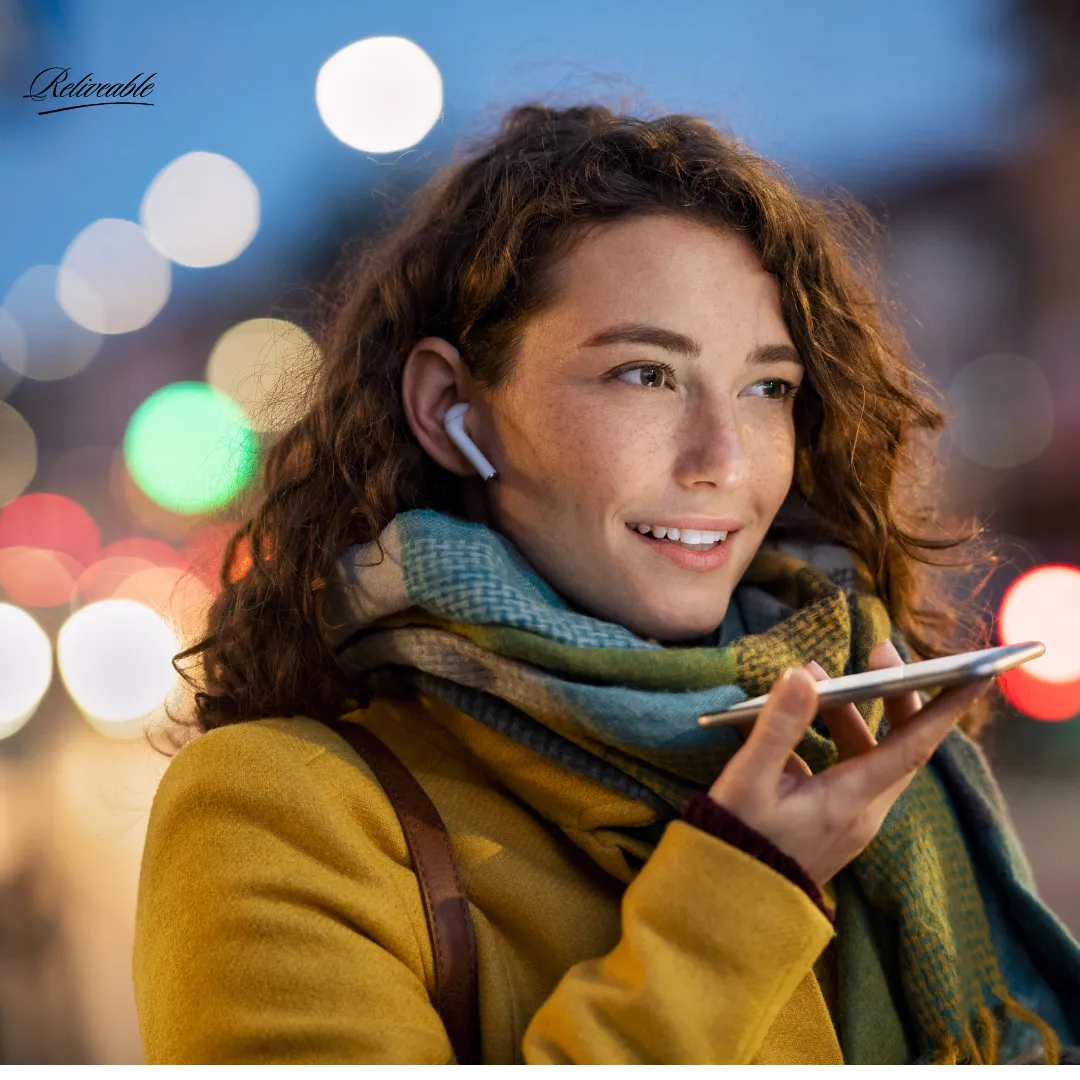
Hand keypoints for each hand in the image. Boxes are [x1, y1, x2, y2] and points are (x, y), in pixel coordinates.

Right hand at [707, 640, 992, 885]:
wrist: (728, 903)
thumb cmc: (737, 841)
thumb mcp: (750, 780)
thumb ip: (777, 726)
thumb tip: (802, 674)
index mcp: (850, 799)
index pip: (912, 747)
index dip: (944, 708)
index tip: (975, 675)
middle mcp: (862, 810)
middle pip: (898, 745)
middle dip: (893, 694)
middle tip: (879, 651)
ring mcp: (848, 818)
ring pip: (868, 754)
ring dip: (849, 712)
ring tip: (812, 676)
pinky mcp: (830, 822)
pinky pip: (846, 769)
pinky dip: (830, 737)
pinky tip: (793, 723)